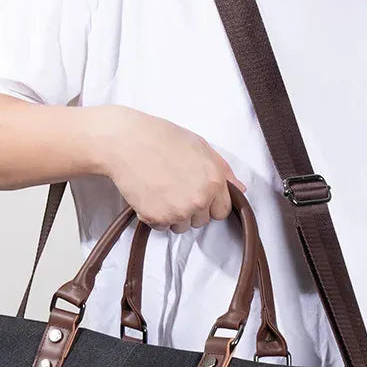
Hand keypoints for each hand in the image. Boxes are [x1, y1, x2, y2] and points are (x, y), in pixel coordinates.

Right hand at [88, 105, 245, 231]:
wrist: (126, 142)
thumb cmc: (162, 138)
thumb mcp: (200, 147)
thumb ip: (223, 170)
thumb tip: (240, 189)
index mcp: (214, 181)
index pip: (222, 211)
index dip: (209, 203)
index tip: (196, 193)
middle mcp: (199, 199)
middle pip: (202, 221)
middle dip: (191, 209)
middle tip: (175, 187)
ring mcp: (177, 211)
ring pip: (181, 226)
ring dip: (173, 215)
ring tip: (161, 190)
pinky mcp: (156, 218)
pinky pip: (161, 227)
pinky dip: (155, 215)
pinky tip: (150, 194)